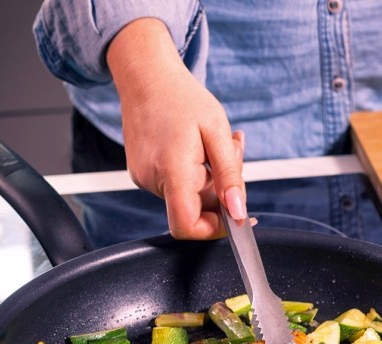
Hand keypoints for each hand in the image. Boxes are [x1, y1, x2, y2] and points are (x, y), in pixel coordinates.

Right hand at [107, 18, 246, 239]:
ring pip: (189, 196)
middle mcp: (151, 180)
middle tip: (233, 151)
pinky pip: (177, 185)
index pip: (187, 226)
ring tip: (213, 142)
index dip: (213, 230)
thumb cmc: (182, 97)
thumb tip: (239, 213)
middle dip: (221, 190)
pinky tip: (198, 146)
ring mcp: (143, 179)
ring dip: (210, 178)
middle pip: (195, 209)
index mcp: (171, 170)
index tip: (234, 215)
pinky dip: (195, 172)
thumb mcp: (217, 131)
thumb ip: (229, 176)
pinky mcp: (142, 174)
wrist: (145, 76)